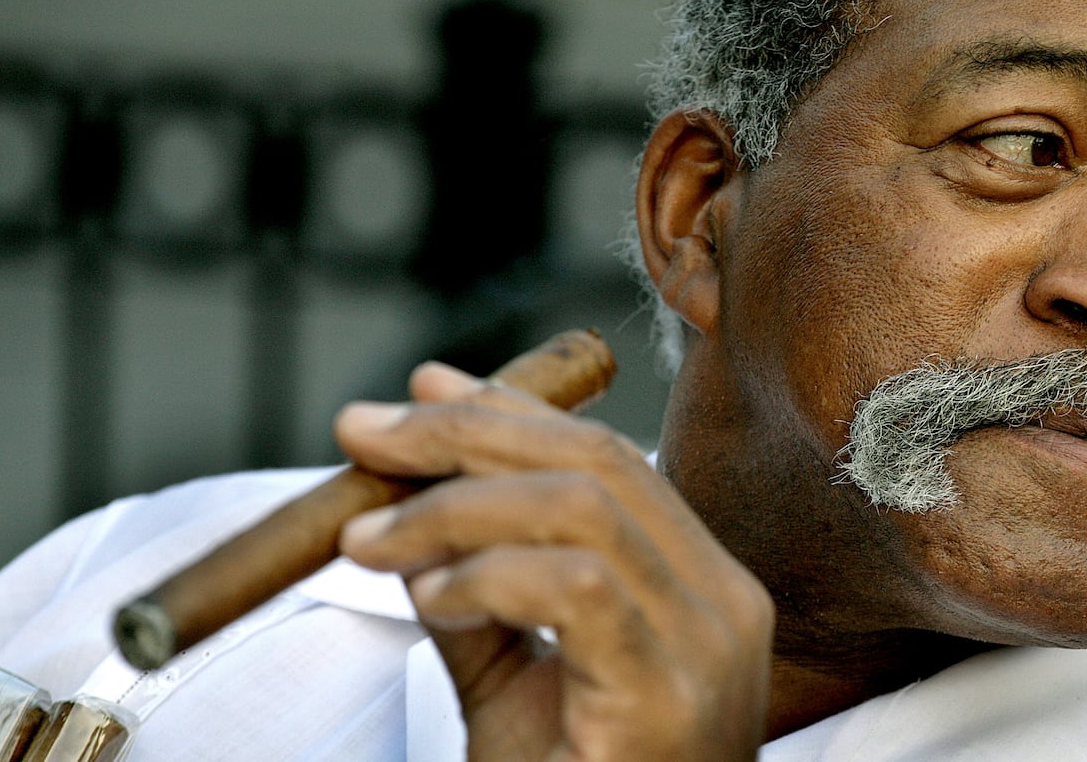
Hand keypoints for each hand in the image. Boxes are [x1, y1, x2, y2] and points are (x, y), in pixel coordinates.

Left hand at [335, 361, 774, 761]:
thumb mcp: (513, 682)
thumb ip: (475, 593)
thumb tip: (404, 506)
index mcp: (699, 585)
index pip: (606, 459)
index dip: (504, 413)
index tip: (416, 391)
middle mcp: (723, 600)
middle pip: (595, 460)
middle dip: (466, 433)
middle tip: (363, 434)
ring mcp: (709, 645)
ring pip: (583, 506)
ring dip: (454, 506)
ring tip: (369, 538)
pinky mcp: (670, 695)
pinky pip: (573, 586)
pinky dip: (484, 573)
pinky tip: (428, 596)